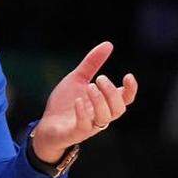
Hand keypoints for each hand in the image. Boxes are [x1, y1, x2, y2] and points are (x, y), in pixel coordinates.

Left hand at [31, 41, 137, 161]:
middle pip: (118, 109)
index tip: (128, 75)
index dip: (131, 89)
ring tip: (89, 86)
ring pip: (105, 118)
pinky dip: (83, 113)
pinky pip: (84, 126)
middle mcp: (100, 115)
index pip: (125, 99)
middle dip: (112, 93)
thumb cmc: (65, 103)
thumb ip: (92, 64)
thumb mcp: (78, 79)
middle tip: (99, 78)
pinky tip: (78, 101)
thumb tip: (108, 44)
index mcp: (104, 103)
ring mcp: (89, 126)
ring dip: (100, 101)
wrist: (46, 125)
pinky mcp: (75, 132)